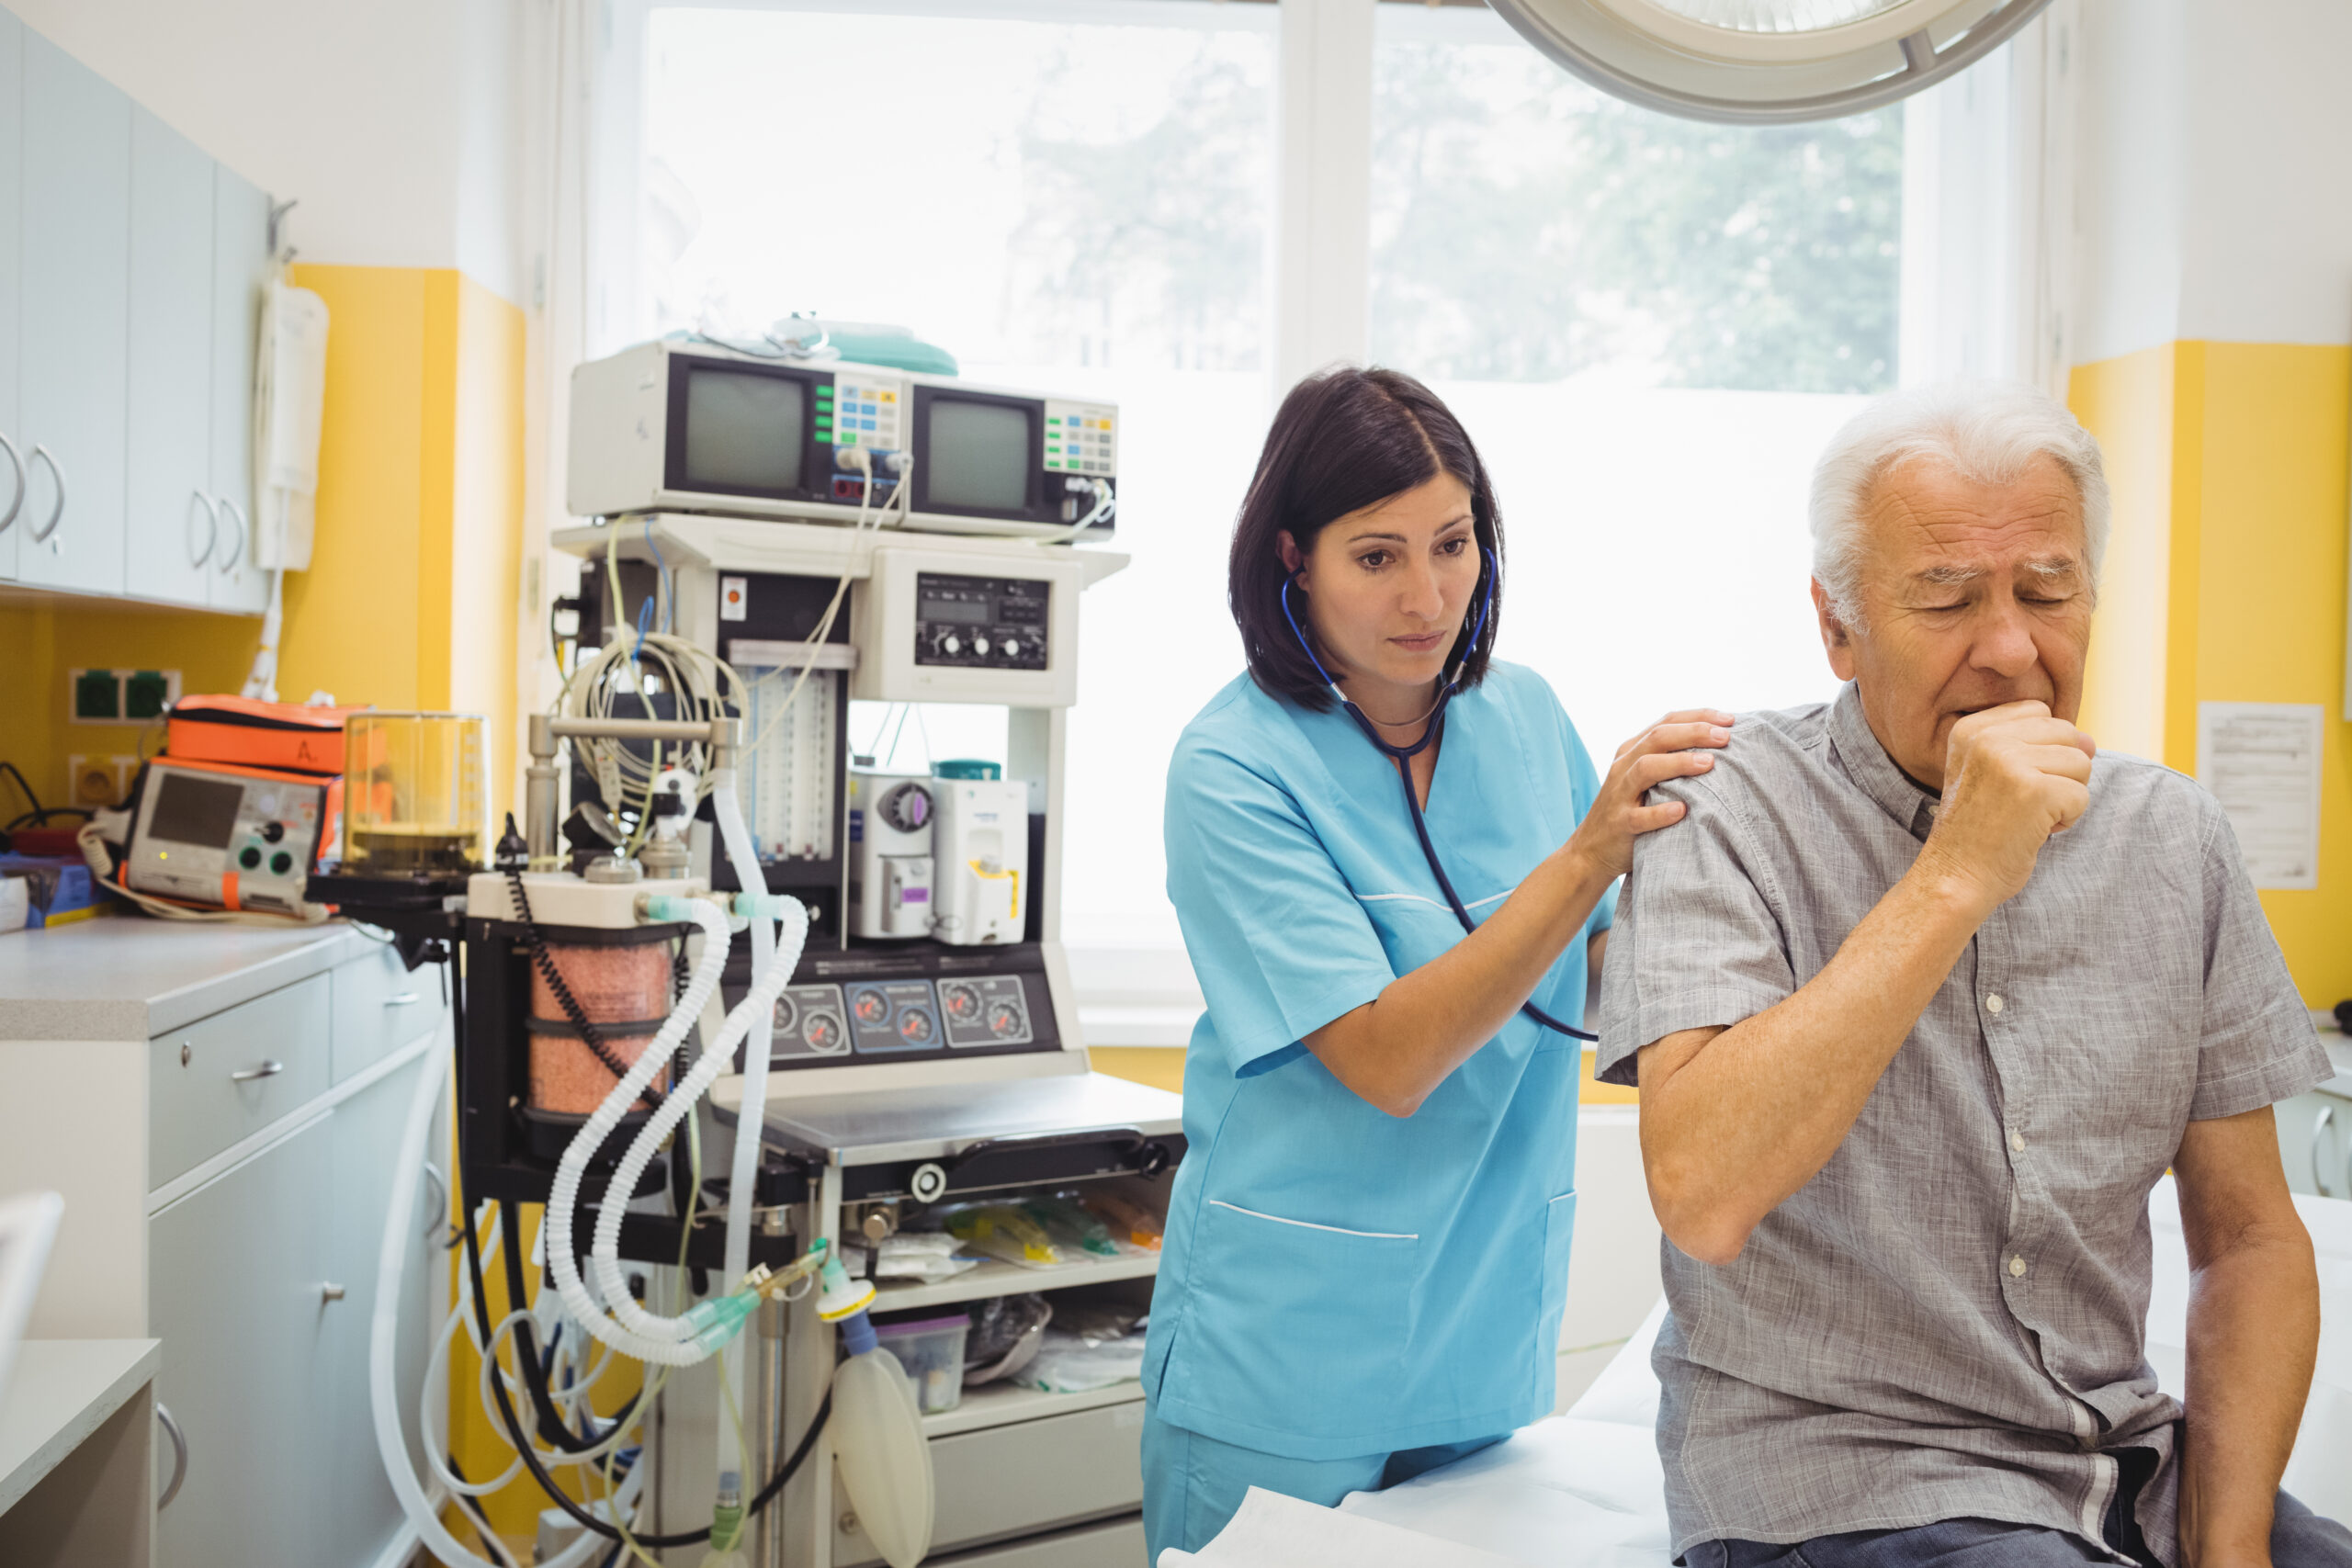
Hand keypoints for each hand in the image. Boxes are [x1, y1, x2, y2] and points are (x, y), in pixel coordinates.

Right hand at [1567, 709, 1733, 880]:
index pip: (1667, 722)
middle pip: (1658, 738)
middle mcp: (1624, 766)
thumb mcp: (1645, 778)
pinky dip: (1660, 813)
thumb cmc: (1632, 810)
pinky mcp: (1620, 824)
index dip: (1699, 717)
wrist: (1591, 850)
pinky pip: (1639, 817)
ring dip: (1678, 763)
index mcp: (1632, 750)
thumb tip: (1720, 746)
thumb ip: (1671, 760)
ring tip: (1709, 764)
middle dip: (1694, 733)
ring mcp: (1619, 795)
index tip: (1731, 721)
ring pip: (1646, 768)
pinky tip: (1682, 811)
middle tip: (1726, 737)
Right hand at [1917, 700, 2095, 911]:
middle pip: (2066, 734)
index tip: (2010, 781)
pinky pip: (2082, 796)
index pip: (2040, 713)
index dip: (2041, 749)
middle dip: (2058, 772)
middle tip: (2021, 802)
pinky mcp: (2034, 791)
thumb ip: (2040, 747)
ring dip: (2065, 797)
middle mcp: (1987, 738)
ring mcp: (2009, 762)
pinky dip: (2067, 820)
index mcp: (1971, 729)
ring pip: (2080, 764)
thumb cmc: (1978, 830)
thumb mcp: (1994, 774)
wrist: (1955, 876)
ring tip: (2027, 817)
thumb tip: (2091, 742)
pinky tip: (2034, 831)